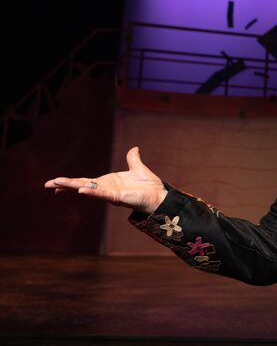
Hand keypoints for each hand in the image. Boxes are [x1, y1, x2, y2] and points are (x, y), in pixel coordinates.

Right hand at [44, 146, 167, 213]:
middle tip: (47, 184)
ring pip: (88, 189)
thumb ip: (133, 159)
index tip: (55, 182)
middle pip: (81, 185)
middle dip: (65, 185)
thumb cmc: (149, 186)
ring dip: (73, 187)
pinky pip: (102, 194)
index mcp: (108, 182)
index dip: (71, 181)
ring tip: (57, 184)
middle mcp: (106, 188)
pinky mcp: (118, 197)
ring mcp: (110, 193)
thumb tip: (134, 148)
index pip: (85, 181)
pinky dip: (91, 192)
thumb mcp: (138, 168)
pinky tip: (81, 191)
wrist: (160, 195)